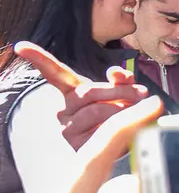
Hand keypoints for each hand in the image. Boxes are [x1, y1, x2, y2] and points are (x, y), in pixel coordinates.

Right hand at [14, 41, 148, 149]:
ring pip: (94, 109)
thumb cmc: (123, 116)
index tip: (22, 46)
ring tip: (135, 112)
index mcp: (75, 91)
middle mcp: (66, 108)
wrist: (128, 146)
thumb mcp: (125, 93)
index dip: (39, 59)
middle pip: (87, 91)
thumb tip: (115, 71)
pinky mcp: (75, 142)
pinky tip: (122, 128)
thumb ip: (121, 79)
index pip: (55, 73)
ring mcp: (68, 126)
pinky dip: (117, 125)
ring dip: (121, 108)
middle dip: (118, 91)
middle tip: (141, 93)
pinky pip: (98, 128)